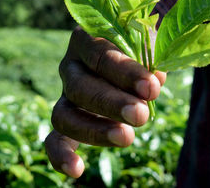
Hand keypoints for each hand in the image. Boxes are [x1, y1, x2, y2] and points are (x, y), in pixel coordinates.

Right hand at [45, 27, 165, 177]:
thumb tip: (155, 79)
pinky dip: (60, 154)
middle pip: (80, 87)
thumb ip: (149, 56)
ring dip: (94, 130)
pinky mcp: (67, 119)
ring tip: (126, 137)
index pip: (100, 54)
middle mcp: (70, 66)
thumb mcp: (145, 42)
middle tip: (140, 115)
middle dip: (111, 103)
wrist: (125, 53)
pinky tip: (76, 171)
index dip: (125, 72)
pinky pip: (55, 138)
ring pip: (64, 115)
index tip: (151, 87)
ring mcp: (65, 95)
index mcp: (86, 39)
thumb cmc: (137, 46)